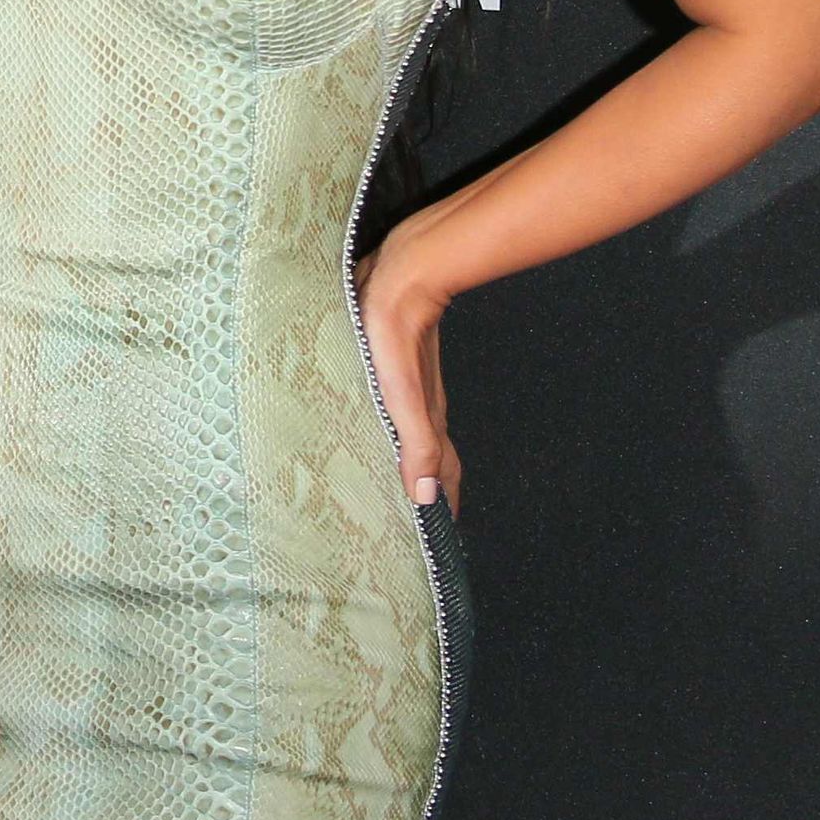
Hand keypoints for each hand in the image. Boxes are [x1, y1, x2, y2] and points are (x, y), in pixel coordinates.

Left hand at [359, 226, 462, 512]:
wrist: (403, 277)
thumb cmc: (396, 332)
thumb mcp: (404, 396)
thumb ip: (418, 445)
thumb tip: (427, 497)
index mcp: (426, 421)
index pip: (442, 478)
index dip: (443, 509)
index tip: (440, 541)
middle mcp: (422, 408)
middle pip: (433, 460)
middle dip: (430, 493)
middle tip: (418, 523)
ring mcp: (409, 386)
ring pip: (416, 435)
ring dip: (413, 463)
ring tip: (400, 487)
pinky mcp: (392, 363)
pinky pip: (398, 410)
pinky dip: (396, 432)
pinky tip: (377, 430)